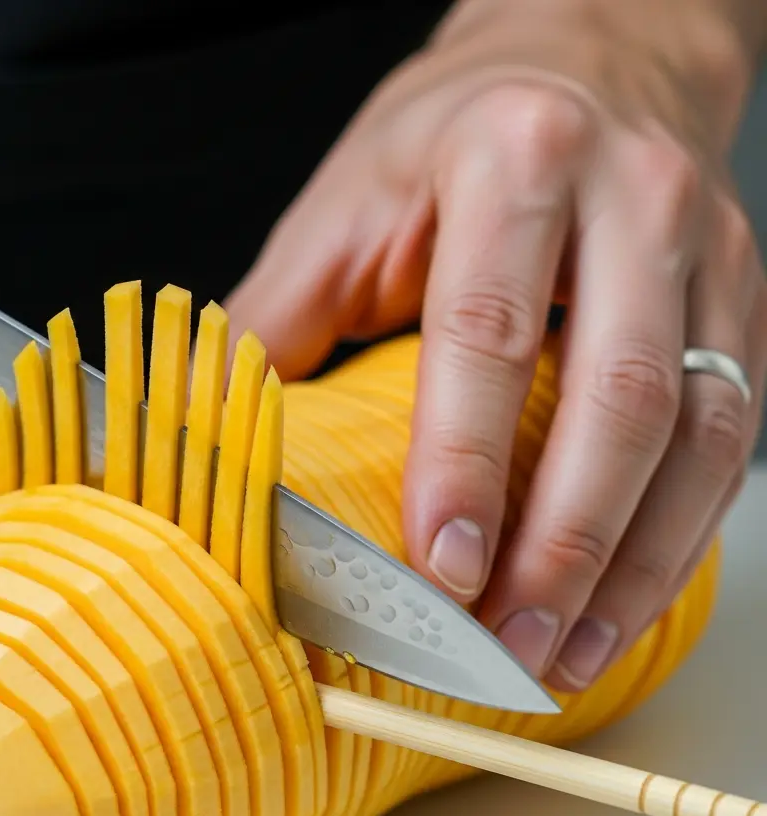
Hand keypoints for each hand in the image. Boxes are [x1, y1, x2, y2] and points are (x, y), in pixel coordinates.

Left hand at [223, 0, 766, 689]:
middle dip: (565, 543)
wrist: (589, 52)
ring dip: (634, 564)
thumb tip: (205, 424)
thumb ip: (279, 311)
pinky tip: (623, 597)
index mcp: (513, 161)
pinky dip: (680, 534)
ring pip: (701, 432)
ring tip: (564, 653)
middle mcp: (632, 201)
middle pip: (621, 397)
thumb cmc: (453, 132)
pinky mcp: (743, 302)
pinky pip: (735, 435)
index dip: (466, 463)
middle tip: (506, 645)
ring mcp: (706, 252)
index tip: (442, 569)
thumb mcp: (346, 199)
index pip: (486, 332)